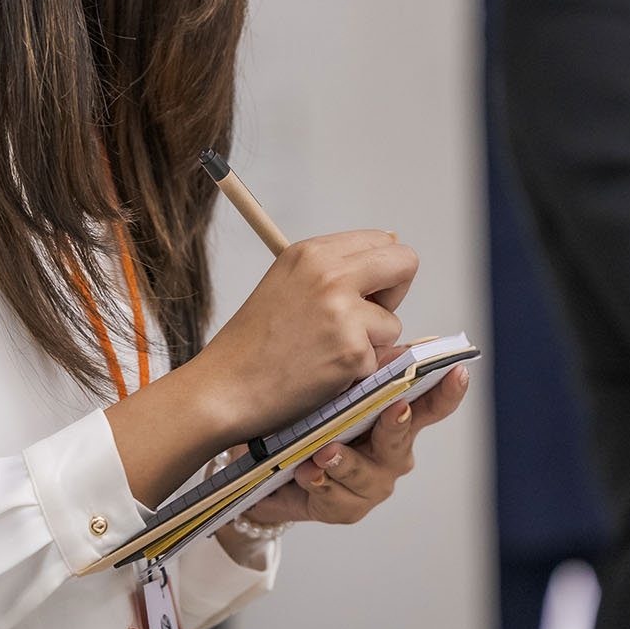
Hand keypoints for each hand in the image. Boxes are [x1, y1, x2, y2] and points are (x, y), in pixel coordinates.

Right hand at [191, 230, 418, 443]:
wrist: (225, 387)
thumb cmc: (254, 342)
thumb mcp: (287, 282)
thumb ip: (334, 266)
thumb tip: (391, 245)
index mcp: (311, 251)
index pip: (380, 241)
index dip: (381, 270)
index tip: (364, 291)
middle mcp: (329, 273)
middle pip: (405, 263)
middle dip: (396, 292)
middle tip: (366, 318)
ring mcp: (342, 312)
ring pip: (393, 322)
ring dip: (370, 342)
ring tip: (326, 352)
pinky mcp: (351, 350)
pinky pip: (379, 359)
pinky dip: (356, 371)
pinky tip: (321, 372)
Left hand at [234, 364, 470, 527]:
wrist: (269, 463)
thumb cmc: (310, 419)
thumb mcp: (336, 389)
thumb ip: (370, 370)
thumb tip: (396, 337)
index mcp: (397, 419)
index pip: (431, 404)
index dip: (448, 391)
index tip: (458, 371)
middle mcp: (392, 453)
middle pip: (401, 439)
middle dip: (396, 424)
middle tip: (395, 408)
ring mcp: (372, 483)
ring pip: (366, 475)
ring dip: (345, 462)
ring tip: (324, 452)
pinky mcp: (345, 509)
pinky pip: (337, 499)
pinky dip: (320, 485)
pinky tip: (306, 474)